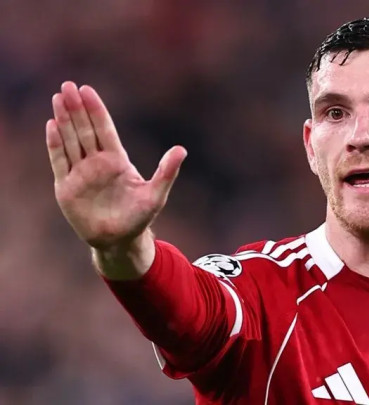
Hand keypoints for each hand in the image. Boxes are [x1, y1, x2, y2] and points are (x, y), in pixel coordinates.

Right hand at [46, 82, 186, 249]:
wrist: (119, 241)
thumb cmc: (139, 217)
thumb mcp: (156, 194)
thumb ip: (167, 172)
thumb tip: (181, 149)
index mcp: (117, 160)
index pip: (104, 129)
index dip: (96, 110)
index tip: (88, 90)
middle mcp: (96, 163)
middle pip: (84, 130)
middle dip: (76, 108)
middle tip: (68, 85)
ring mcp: (80, 173)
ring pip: (70, 141)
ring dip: (63, 120)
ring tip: (57, 98)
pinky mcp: (66, 187)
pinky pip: (59, 161)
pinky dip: (55, 144)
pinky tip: (52, 126)